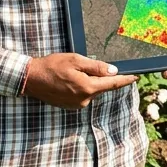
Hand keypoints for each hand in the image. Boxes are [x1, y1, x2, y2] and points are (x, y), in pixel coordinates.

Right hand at [21, 53, 137, 109]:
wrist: (31, 79)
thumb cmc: (52, 66)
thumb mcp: (76, 60)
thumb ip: (96, 67)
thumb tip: (113, 71)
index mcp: (87, 88)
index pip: (112, 84)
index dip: (125, 80)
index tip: (136, 77)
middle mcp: (84, 100)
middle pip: (101, 87)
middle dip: (99, 76)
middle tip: (83, 65)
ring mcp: (77, 105)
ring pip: (92, 90)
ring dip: (88, 81)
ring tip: (71, 72)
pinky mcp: (71, 106)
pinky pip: (83, 94)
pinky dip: (81, 86)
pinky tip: (69, 79)